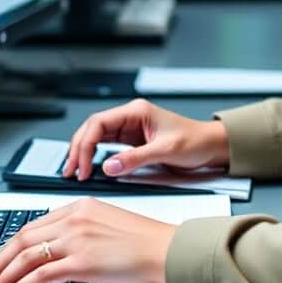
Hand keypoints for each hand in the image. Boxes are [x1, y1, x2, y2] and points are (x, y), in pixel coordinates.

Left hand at [0, 197, 177, 282]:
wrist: (167, 250)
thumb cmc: (146, 243)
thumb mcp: (108, 225)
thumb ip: (82, 233)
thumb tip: (60, 255)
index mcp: (80, 207)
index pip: (34, 226)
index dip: (9, 246)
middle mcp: (74, 219)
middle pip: (21, 239)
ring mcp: (76, 239)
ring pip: (24, 258)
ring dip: (0, 279)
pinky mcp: (81, 262)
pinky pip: (38, 276)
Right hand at [62, 98, 229, 181]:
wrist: (211, 146)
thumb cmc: (195, 141)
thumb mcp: (166, 151)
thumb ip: (136, 159)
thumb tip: (108, 167)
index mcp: (136, 111)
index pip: (99, 123)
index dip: (85, 144)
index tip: (81, 165)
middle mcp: (130, 117)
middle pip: (93, 128)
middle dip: (78, 148)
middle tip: (71, 170)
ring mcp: (130, 129)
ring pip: (97, 136)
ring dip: (83, 152)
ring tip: (74, 170)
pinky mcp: (132, 141)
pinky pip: (106, 146)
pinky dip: (94, 156)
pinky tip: (89, 167)